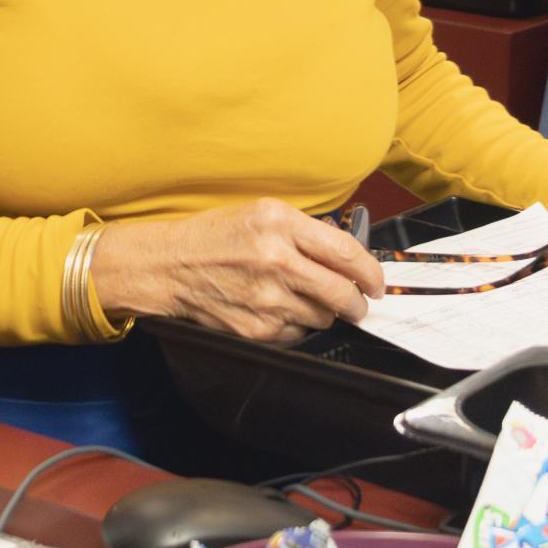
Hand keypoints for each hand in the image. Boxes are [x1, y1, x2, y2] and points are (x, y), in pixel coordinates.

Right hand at [90, 199, 385, 344]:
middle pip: (342, 292)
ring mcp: (267, 298)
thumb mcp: (261, 213)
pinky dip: (296, 325)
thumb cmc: (214, 236)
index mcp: (279, 223)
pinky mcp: (258, 329)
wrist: (170, 266)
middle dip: (357, 302)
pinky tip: (278, 309)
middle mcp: (276, 259)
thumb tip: (348, 257)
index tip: (377, 282)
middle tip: (357, 302)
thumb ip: (305, 232)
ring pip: (323, 317)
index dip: (371, 272)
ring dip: (322, 312)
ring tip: (301, 298)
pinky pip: (298, 334)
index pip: (346, 253)